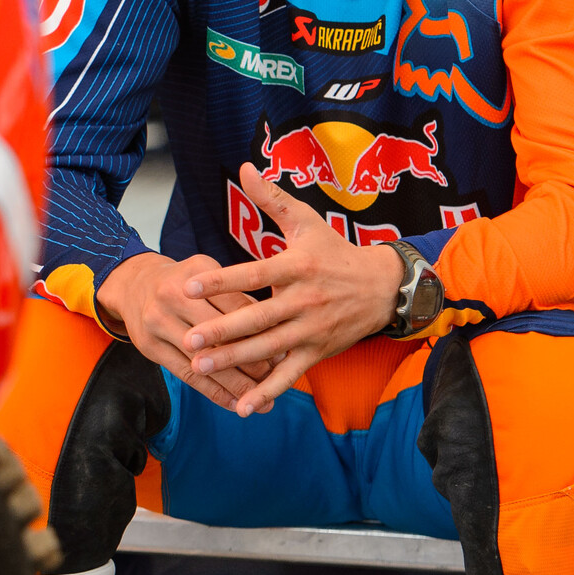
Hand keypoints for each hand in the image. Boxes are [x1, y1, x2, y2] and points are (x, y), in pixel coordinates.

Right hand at [97, 250, 277, 412]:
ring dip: (235, 384)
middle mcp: (174, 296)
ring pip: (204, 360)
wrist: (133, 285)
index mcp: (198, 275)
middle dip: (251, 360)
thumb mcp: (210, 277)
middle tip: (275, 378)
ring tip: (260, 400)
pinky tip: (234, 405)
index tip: (284, 353)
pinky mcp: (150, 347)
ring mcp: (158, 323)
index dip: (262, 331)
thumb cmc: (184, 283)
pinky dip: (213, 392)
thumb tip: (277, 332)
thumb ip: (238, 300)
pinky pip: (186, 375)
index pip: (237, 307)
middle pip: (220, 335)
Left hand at [178, 164, 407, 415]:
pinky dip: (267, 392)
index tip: (190, 285)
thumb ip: (272, 198)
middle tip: (189, 341)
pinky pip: (290, 375)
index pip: (254, 274)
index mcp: (297, 266)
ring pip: (268, 349)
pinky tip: (242, 407)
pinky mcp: (318, 352)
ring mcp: (311, 330)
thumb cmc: (336, 252)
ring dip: (235, 362)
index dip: (222, 280)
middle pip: (258, 318)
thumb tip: (245, 167)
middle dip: (222, 332)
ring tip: (201, 368)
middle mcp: (304, 300)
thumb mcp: (307, 222)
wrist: (384, 287)